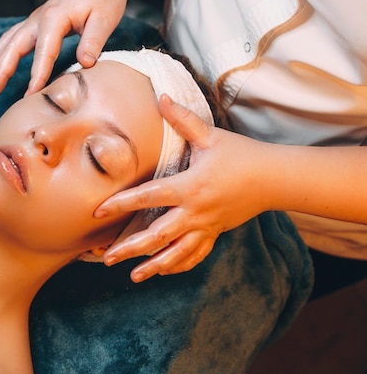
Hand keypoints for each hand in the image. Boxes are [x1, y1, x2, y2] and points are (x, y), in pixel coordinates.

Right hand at [0, 0, 130, 95]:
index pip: (44, 52)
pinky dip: (0, 47)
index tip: (30, 95)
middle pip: (16, 47)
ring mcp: (35, 19)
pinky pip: (13, 35)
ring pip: (10, 40)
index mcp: (54, 18)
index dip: (37, 75)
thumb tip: (86, 64)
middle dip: (2, 70)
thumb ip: (93, 42)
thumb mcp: (104, 20)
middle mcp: (39, 18)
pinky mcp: (37, 20)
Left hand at [96, 95, 269, 281]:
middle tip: (106, 257)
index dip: (120, 204)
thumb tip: (161, 96)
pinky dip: (179, 264)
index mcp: (189, 186)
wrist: (275, 178)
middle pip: (157, 235)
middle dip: (130, 248)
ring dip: (153, 266)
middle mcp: (195, 212)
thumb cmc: (241, 155)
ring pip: (176, 252)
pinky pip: (195, 254)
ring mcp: (206, 226)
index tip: (98, 212)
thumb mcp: (210, 136)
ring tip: (132, 277)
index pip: (147, 196)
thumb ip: (182, 119)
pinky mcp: (215, 233)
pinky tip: (163, 272)